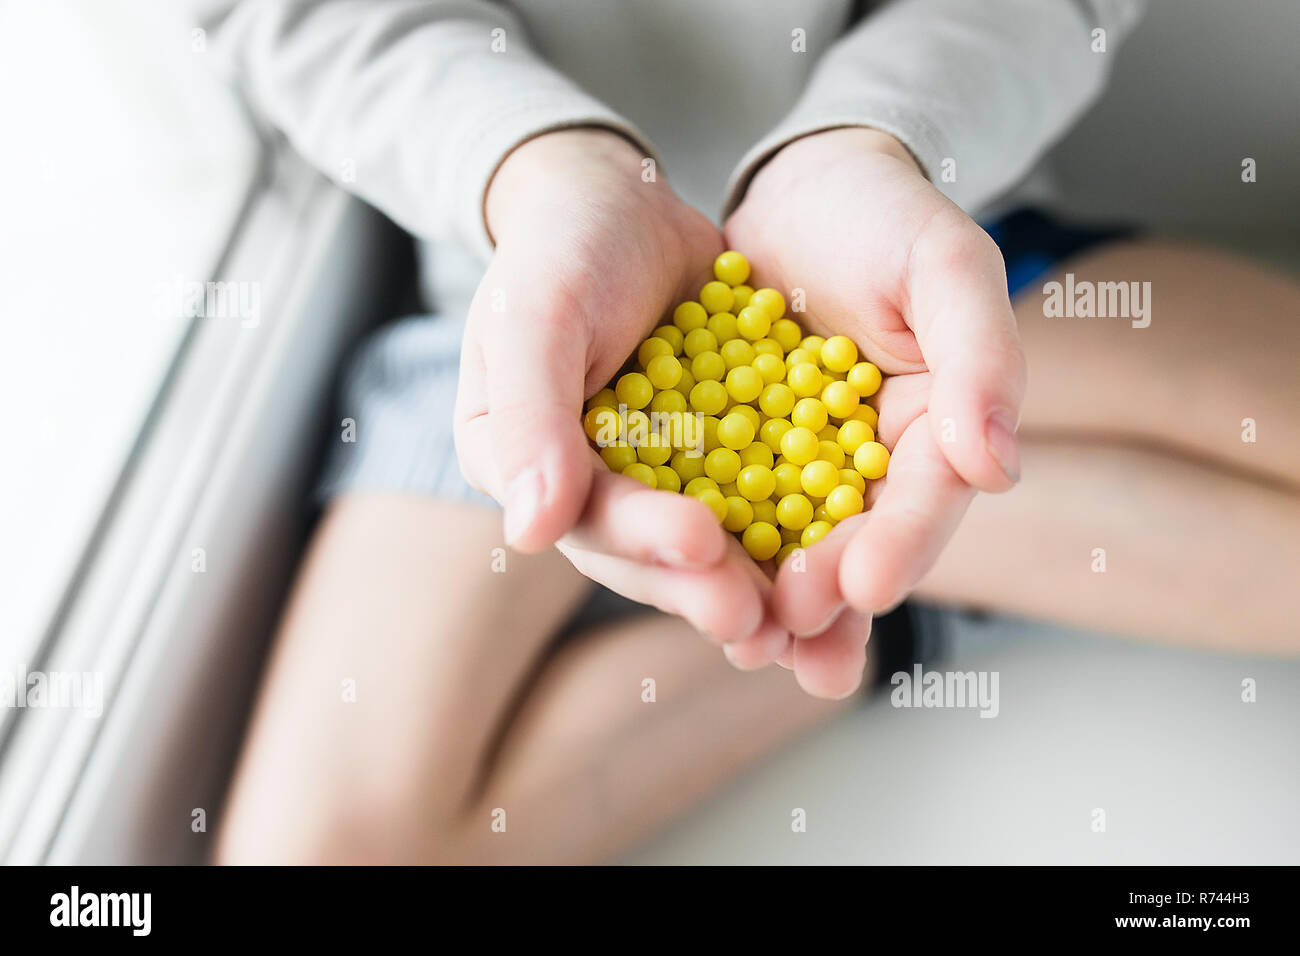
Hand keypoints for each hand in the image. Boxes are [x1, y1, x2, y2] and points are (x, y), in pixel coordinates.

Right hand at [455, 129, 787, 654]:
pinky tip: (838, 558)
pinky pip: (753, 499)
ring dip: (754, 583)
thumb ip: (531, 417)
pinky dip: (792, 531)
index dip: (642, 539)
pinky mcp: (713, 458)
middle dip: (704, 585)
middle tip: (761, 620)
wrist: (620, 204)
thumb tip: (529, 533)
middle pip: (648, 551)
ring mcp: (653, 479)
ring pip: (706, 542)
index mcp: (524, 468)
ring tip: (805, 623)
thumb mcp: (537, 315)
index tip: (702, 544)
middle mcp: (587, 488)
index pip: (585, 516)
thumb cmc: (562, 247)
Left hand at [725, 128, 1026, 695]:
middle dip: (826, 591)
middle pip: (855, 541)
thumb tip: (998, 469)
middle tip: (791, 628)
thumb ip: (980, 355)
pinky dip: (709, 546)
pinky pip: (721, 504)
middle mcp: (871, 463)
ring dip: (768, 599)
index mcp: (937, 429)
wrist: (802, 188)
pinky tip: (685, 585)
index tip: (869, 585)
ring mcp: (801, 464)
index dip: (902, 544)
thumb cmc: (885, 215)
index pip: (926, 498)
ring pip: (789, 542)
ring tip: (747, 645)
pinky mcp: (737, 453)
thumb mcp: (946, 264)